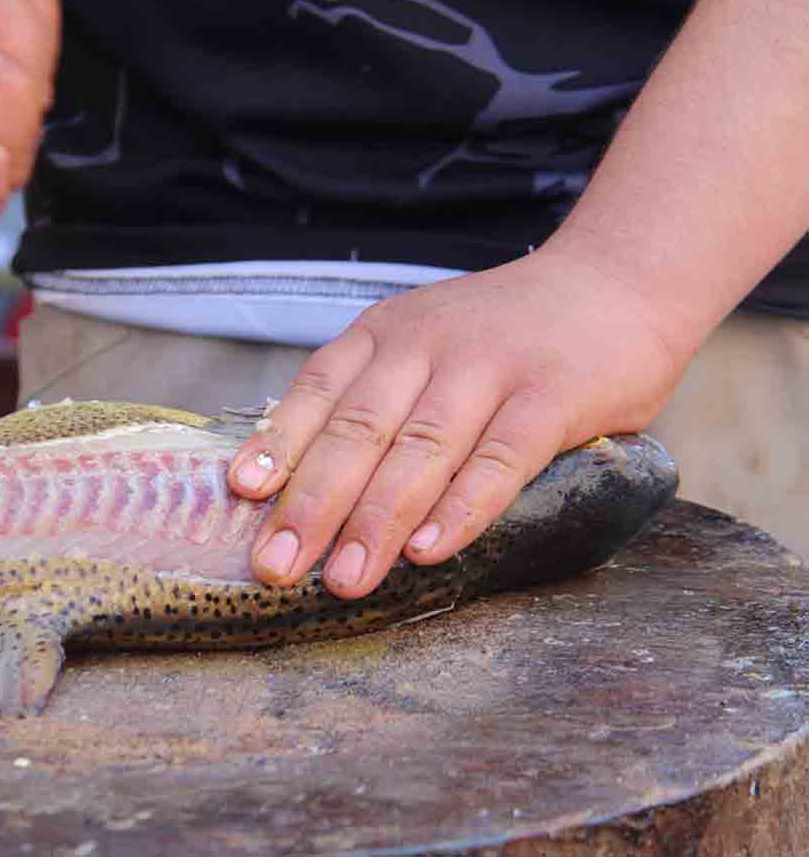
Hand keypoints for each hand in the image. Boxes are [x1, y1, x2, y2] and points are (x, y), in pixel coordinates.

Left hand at [227, 244, 685, 598]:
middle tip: (275, 566)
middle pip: (357, 430)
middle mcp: (427, 345)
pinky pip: (501, 458)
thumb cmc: (505, 335)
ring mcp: (490, 368)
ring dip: (376, 520)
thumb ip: (376, 397)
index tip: (242, 494)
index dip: (279, 444)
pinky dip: (463, 507)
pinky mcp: (553, 395)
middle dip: (311, 504)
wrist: (617, 281)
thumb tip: (300, 482)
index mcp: (385, 335)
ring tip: (345, 578)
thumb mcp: (424, 344)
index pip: (318, 391)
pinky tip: (430, 550)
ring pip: (419, 449)